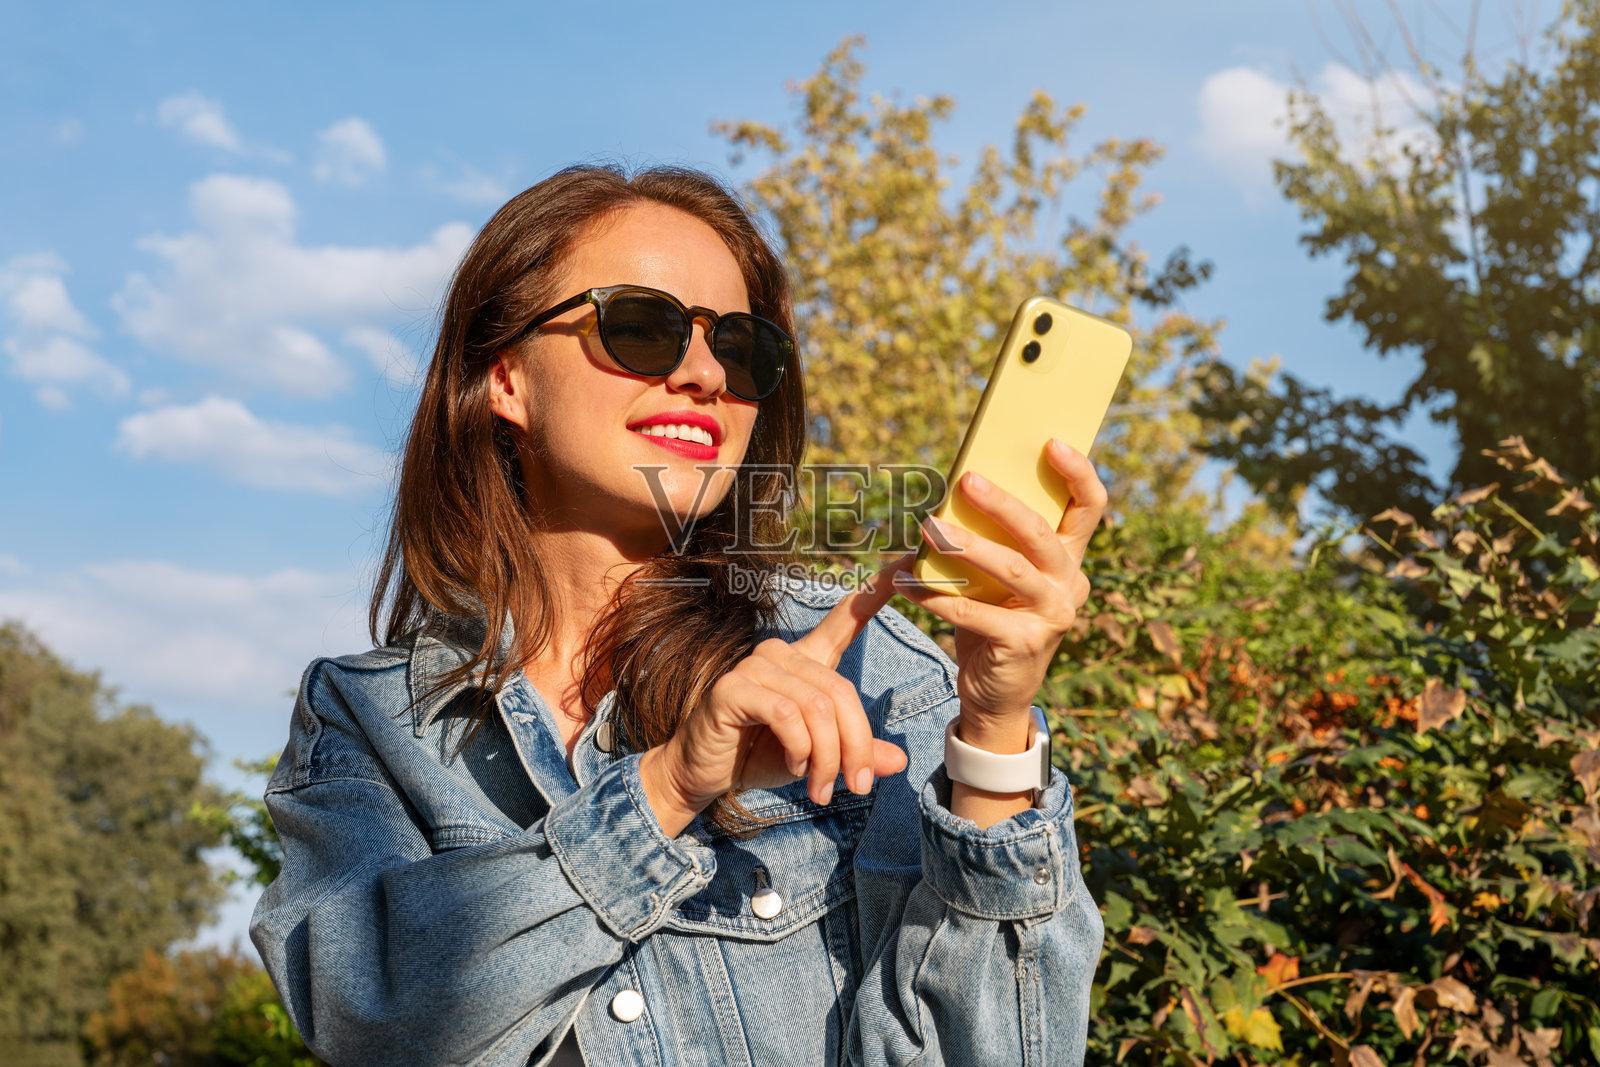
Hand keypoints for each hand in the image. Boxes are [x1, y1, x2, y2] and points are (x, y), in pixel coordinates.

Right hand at [639, 554, 914, 836]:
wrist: (705, 774)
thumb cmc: (760, 756)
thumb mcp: (819, 758)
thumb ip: (856, 753)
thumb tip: (899, 761)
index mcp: (807, 661)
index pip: (845, 620)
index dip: (876, 592)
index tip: (908, 561)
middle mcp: (782, 653)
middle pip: (841, 692)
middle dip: (854, 747)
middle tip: (855, 787)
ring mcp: (756, 666)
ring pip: (817, 707)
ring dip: (827, 757)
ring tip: (821, 788)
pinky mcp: (734, 688)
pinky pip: (787, 715)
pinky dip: (798, 749)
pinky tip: (791, 767)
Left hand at [897, 439, 1105, 750]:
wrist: (997, 694)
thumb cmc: (994, 620)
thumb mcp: (1000, 577)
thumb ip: (995, 539)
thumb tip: (959, 488)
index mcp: (1070, 559)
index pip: (1090, 508)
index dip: (1078, 472)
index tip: (1052, 442)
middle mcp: (1070, 584)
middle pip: (1041, 532)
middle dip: (1002, 504)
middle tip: (966, 480)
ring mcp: (1053, 616)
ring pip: (1011, 569)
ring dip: (966, 546)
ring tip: (929, 528)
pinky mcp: (1025, 642)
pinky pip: (974, 612)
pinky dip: (935, 596)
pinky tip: (905, 583)